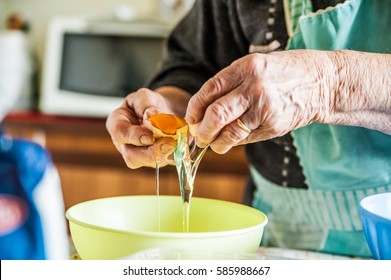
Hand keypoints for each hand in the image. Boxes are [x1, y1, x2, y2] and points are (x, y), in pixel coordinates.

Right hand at [106, 88, 176, 168]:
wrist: (163, 110)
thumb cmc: (148, 103)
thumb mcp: (144, 96)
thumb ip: (145, 105)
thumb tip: (151, 118)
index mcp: (117, 124)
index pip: (120, 134)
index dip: (134, 137)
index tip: (150, 136)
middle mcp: (125, 144)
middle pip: (131, 157)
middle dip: (150, 153)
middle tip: (168, 143)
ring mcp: (140, 154)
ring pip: (149, 163)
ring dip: (164, 155)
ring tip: (176, 143)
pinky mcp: (156, 159)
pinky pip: (164, 161)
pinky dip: (174, 154)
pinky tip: (180, 144)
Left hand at [185, 50, 334, 152]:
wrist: (322, 83)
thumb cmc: (284, 73)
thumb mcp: (255, 66)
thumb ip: (230, 84)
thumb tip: (204, 110)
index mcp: (246, 68)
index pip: (209, 91)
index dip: (194, 108)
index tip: (191, 118)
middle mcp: (254, 88)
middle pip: (216, 115)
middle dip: (202, 131)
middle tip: (199, 136)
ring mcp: (265, 109)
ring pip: (229, 133)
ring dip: (215, 142)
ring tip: (213, 143)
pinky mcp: (273, 126)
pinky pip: (245, 139)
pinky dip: (233, 143)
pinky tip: (230, 141)